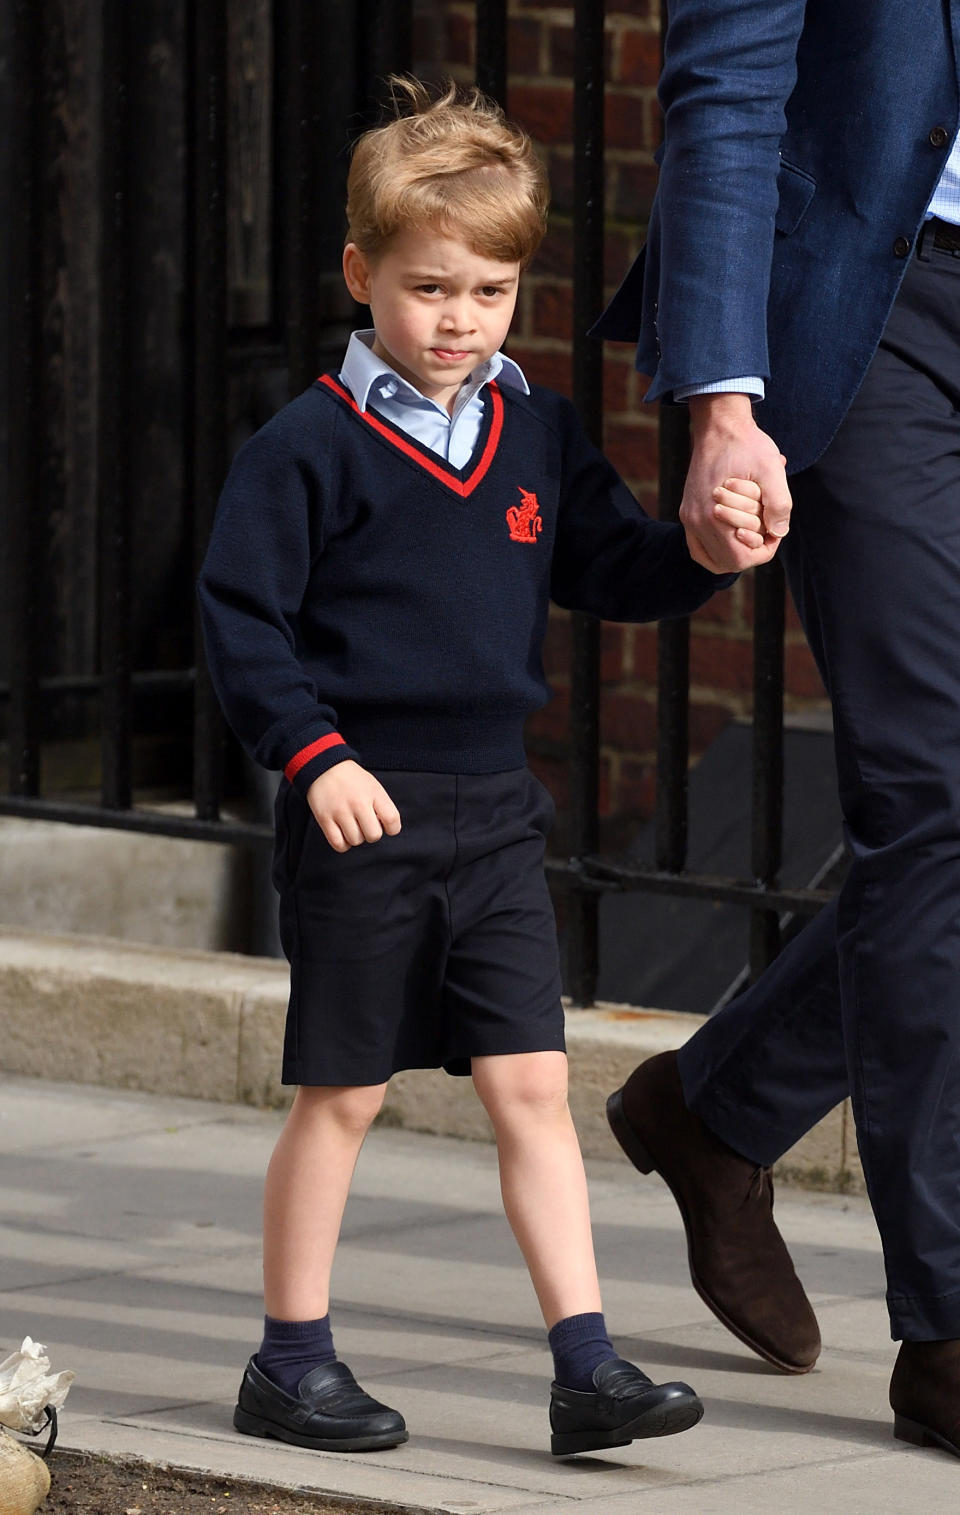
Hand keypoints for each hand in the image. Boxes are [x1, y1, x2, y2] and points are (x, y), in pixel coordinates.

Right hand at [305, 760, 400, 851]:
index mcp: (374, 793)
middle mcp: (358, 803)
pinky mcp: (324, 819)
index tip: (385, 826)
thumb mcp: (373, 786)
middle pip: (374, 835)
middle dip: (371, 833)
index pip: (392, 819)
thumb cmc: (352, 780)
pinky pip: (338, 844)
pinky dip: (343, 844)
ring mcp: (340, 811)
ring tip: (351, 825)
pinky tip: (343, 834)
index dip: (392, 828)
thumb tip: (386, 829)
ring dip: (355, 837)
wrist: (325, 768)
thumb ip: (382, 806)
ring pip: (356, 841)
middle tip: (365, 824)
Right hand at [682, 394, 791, 572]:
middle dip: (751, 550)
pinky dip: (716, 549)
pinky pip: (698, 546)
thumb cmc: (747, 445)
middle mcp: (695, 521)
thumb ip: (779, 503)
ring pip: (711, 559)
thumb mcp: (772, 469)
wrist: (719, 425)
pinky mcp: (687, 512)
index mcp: (713, 515)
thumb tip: (779, 532)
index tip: (775, 531)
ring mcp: (688, 518)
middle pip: (727, 562)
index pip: (740, 559)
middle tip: (766, 529)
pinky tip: (733, 538)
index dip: (764, 551)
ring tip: (752, 533)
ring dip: (734, 551)